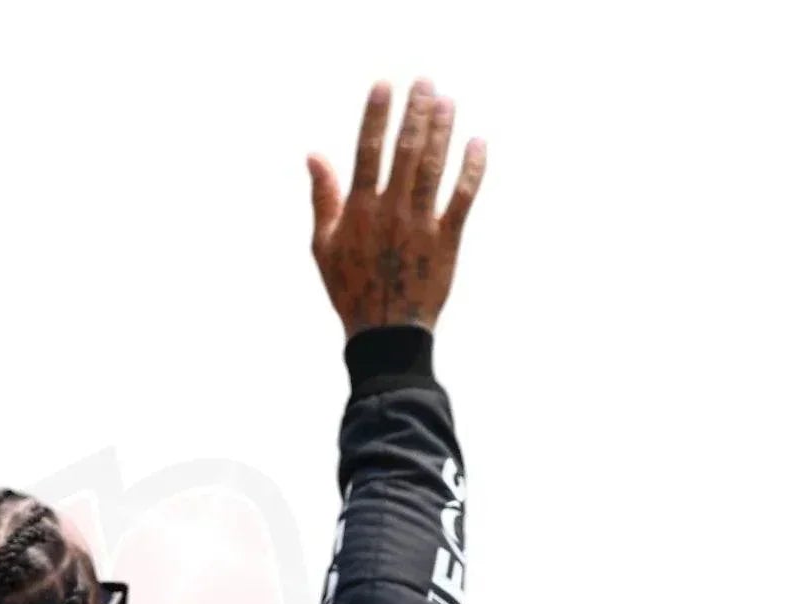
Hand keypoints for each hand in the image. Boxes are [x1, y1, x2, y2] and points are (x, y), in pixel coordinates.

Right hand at [308, 79, 485, 336]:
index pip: (368, 153)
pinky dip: (472, 170)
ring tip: (447, 102)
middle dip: (415, 112)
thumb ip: (323, 197)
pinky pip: (463, 197)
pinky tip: (477, 144)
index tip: (385, 86)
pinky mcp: (446, 240)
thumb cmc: (350, 288)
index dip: (376, 116)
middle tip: (425, 83)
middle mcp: (390, 213)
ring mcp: (420, 225)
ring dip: (441, 131)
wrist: (384, 333)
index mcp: (359, 212)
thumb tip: (314, 155)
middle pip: (405, 151)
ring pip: (433, 168)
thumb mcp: (325, 246)